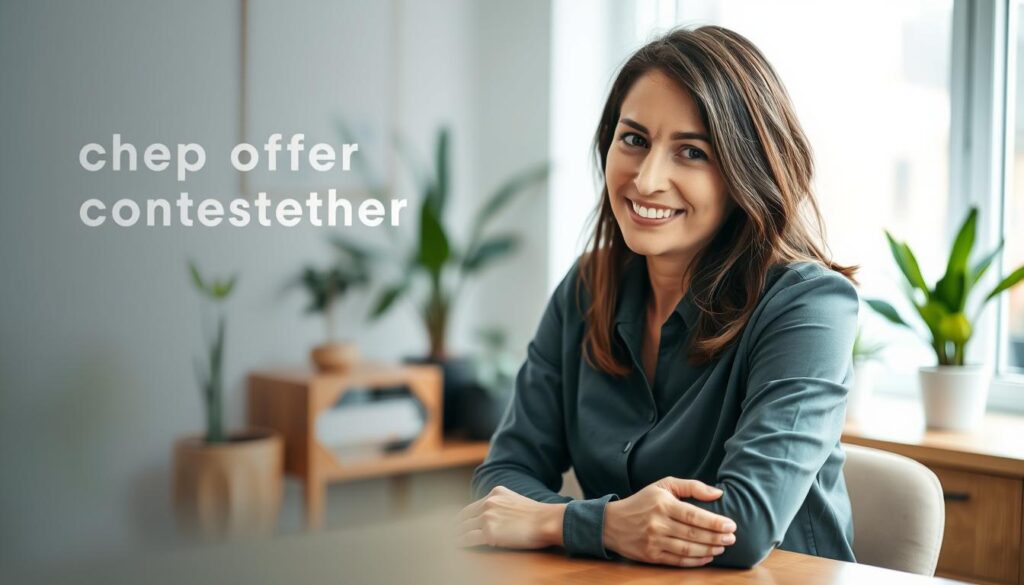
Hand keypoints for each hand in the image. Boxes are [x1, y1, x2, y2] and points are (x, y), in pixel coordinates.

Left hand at [455, 486, 565, 549]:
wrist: (547, 521)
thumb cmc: (538, 516)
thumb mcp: (517, 501)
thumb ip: (503, 505)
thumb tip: (497, 516)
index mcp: (496, 493)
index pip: (473, 506)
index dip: (462, 517)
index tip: (456, 524)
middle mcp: (489, 503)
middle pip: (465, 517)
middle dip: (455, 526)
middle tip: (448, 534)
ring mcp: (487, 517)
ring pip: (464, 528)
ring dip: (455, 535)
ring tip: (449, 542)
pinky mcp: (489, 533)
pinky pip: (468, 539)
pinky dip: (460, 543)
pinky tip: (456, 546)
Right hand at [603, 477, 736, 566]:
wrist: (612, 522)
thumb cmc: (642, 501)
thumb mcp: (663, 485)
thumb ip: (691, 486)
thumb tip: (717, 494)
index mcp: (663, 504)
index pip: (694, 515)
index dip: (714, 522)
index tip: (731, 525)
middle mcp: (658, 523)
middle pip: (693, 534)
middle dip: (716, 538)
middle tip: (732, 538)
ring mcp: (654, 541)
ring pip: (687, 549)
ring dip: (708, 550)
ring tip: (722, 547)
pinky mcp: (651, 556)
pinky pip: (678, 561)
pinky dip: (695, 561)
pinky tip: (707, 557)